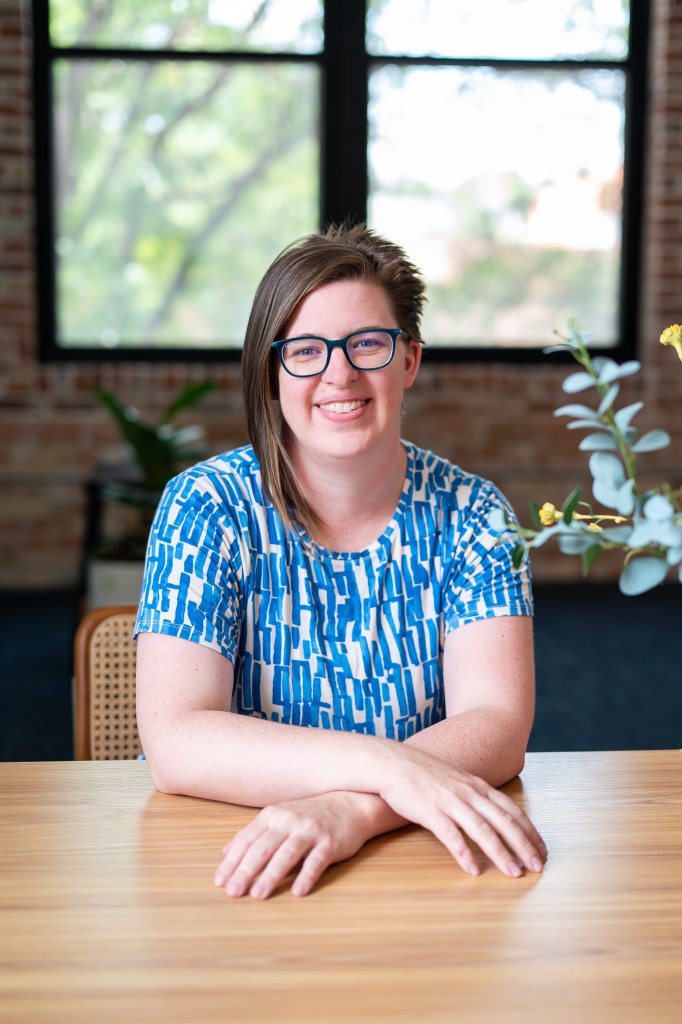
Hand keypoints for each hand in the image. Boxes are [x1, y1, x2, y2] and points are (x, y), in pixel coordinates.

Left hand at [214, 791, 374, 899]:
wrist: (351, 803)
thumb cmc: (311, 814)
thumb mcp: (279, 818)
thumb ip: (253, 834)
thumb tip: (224, 853)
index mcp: (272, 815)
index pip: (247, 840)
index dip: (232, 861)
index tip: (220, 881)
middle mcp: (289, 820)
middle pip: (263, 848)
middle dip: (246, 871)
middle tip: (233, 892)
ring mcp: (310, 830)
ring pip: (286, 854)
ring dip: (271, 875)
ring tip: (258, 895)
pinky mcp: (331, 842)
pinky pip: (316, 860)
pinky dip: (306, 875)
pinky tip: (298, 891)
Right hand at [377, 743, 546, 878]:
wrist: (391, 762)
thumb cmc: (422, 773)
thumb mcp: (455, 779)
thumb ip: (474, 794)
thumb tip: (491, 812)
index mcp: (477, 786)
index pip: (512, 810)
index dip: (529, 831)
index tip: (542, 850)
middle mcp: (468, 793)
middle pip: (503, 821)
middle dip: (524, 845)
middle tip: (538, 867)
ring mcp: (450, 801)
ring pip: (483, 829)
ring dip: (501, 853)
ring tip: (514, 873)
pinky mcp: (430, 811)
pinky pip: (451, 835)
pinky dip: (464, 853)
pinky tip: (473, 869)